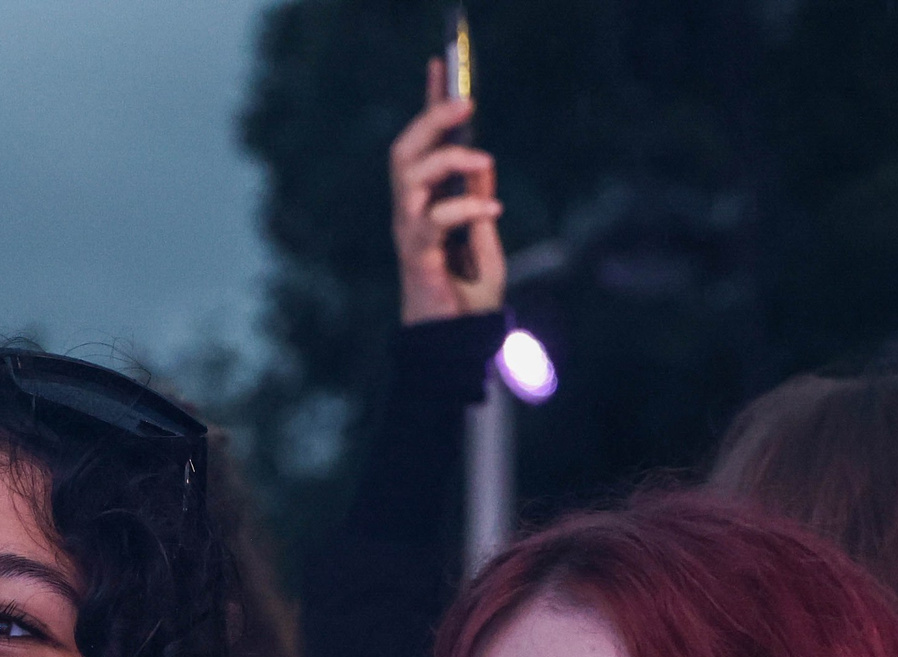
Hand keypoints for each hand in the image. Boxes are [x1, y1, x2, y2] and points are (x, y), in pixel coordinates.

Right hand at [389, 58, 504, 325]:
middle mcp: (410, 214)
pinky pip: (432, 219)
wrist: (457, 348)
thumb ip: (478, 204)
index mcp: (425, 206)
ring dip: (447, 158)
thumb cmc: (466, 303)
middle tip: (466, 104)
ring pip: (409, 175)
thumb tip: (480, 165)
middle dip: (431, 119)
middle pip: (404, 151)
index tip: (440, 67)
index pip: (422, 146)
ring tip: (483, 159)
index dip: (429, 105)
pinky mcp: (417, 257)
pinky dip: (464, 208)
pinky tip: (493, 210)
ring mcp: (409, 233)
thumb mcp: (484, 242)